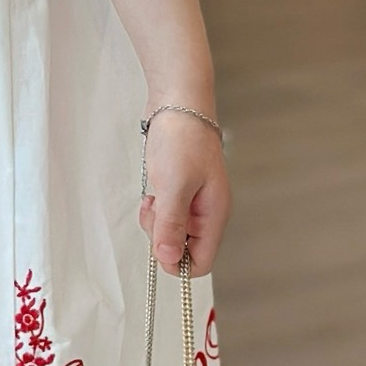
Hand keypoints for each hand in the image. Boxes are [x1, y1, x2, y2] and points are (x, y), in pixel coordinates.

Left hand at [139, 108, 230, 277]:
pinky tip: (152, 191)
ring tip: (152, 197)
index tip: (159, 243)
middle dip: (162, 238)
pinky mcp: (178, 191)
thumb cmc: (182, 139)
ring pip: (170, 233)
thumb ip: (172, 225)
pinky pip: (164, 215)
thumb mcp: (174, 186)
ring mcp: (192, 202)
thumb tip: (170, 260)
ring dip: (155, 222)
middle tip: (154, 211)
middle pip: (183, 250)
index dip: (178, 262)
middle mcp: (205, 213)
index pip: (201, 262)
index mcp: (214, 214)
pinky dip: (154, 209)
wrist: (177, 103)